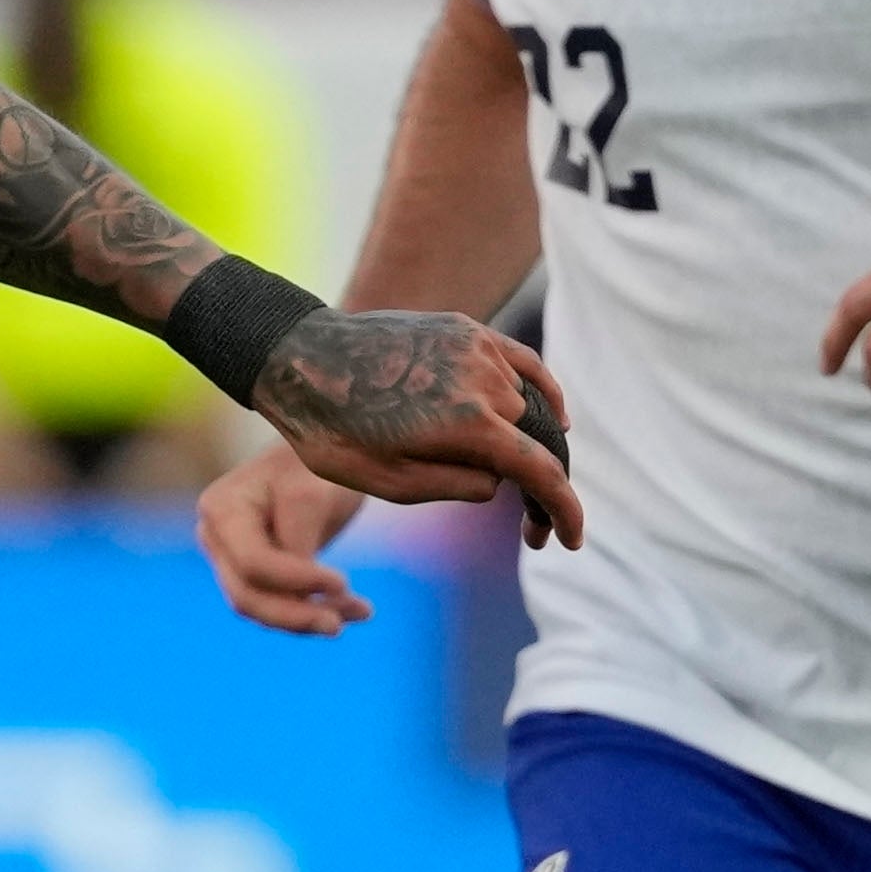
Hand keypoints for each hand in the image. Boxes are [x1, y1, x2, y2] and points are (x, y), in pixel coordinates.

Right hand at [196, 439, 374, 633]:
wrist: (319, 453)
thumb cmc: (314, 462)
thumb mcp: (310, 494)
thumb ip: (298, 542)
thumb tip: (299, 599)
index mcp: (222, 509)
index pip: (253, 563)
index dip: (296, 581)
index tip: (344, 583)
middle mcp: (216, 537)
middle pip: (247, 595)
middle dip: (296, 615)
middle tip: (340, 625)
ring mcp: (230, 558)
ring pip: (261, 609)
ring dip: (309, 618)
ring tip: (360, 612)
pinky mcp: (254, 574)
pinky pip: (278, 605)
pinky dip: (315, 610)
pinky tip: (356, 609)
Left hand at [255, 305, 579, 542]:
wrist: (298, 361)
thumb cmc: (333, 433)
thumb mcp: (391, 484)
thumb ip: (459, 485)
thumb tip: (502, 480)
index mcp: (467, 423)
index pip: (540, 470)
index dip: (564, 510)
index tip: (572, 540)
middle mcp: (482, 379)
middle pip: (538, 440)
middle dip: (540, 484)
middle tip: (530, 526)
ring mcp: (476, 348)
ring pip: (528, 404)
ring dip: (530, 440)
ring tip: (517, 476)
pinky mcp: (465, 330)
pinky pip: (522, 363)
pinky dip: (542, 390)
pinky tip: (553, 413)